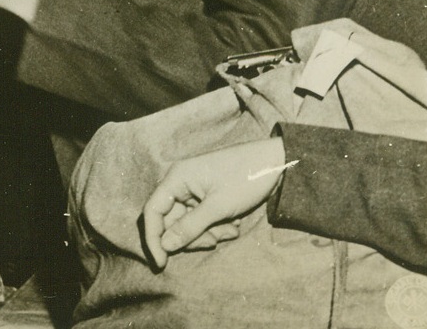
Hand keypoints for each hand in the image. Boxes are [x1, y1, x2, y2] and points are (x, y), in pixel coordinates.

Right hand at [140, 138, 286, 269]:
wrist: (273, 163)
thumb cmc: (244, 179)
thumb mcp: (218, 207)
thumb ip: (189, 227)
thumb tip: (165, 245)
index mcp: (177, 178)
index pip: (152, 210)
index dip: (153, 238)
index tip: (162, 263)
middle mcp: (180, 182)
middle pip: (171, 220)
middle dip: (192, 236)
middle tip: (214, 241)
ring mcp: (193, 189)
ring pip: (188, 223)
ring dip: (207, 233)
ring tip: (230, 229)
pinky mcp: (206, 196)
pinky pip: (201, 219)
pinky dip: (215, 226)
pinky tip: (233, 224)